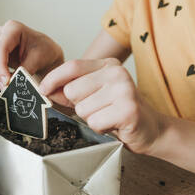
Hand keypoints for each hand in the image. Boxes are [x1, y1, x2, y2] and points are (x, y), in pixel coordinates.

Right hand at [0, 20, 63, 88]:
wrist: (46, 56)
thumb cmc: (44, 53)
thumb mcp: (38, 60)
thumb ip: (23, 71)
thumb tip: (10, 83)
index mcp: (13, 28)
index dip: (0, 66)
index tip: (7, 81)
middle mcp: (0, 33)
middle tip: (7, 86)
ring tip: (8, 83)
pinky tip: (3, 79)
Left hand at [38, 58, 167, 153]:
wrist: (151, 130)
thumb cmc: (118, 112)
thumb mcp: (92, 96)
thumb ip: (71, 90)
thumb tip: (45, 89)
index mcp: (107, 65)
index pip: (72, 66)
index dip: (53, 79)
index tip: (42, 89)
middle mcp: (117, 73)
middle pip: (72, 90)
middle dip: (78, 106)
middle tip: (98, 110)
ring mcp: (124, 90)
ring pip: (82, 109)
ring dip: (91, 119)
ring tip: (107, 117)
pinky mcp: (128, 109)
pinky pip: (94, 122)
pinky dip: (100, 129)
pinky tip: (113, 125)